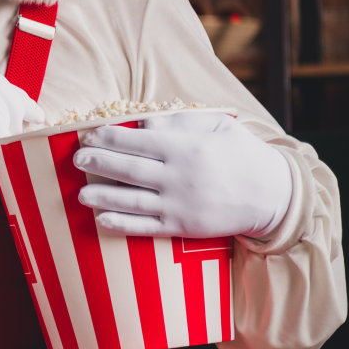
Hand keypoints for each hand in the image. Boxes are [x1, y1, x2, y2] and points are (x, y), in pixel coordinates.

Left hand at [73, 112, 292, 237]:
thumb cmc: (242, 154)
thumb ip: (180, 121)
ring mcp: (179, 204)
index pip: (137, 141)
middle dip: (98, 163)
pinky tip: (101, 219)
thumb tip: (144, 123)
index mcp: (186, 147)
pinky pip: (146, 226)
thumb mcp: (218, 126)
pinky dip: (121, 224)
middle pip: (128, 169)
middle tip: (76, 160)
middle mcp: (179, 176)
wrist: (272, 195)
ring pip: (131, 200)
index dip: (108, 138)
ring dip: (102, 196)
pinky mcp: (182, 227)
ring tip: (80, 192)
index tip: (88, 135)